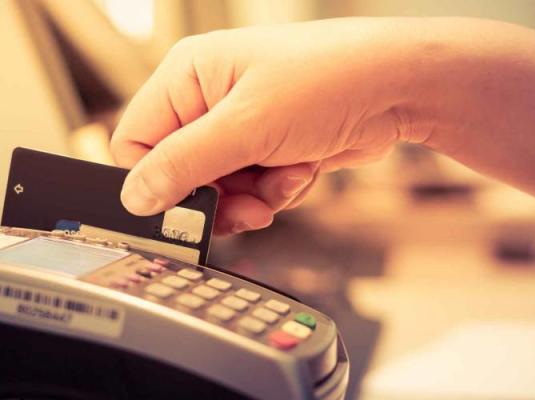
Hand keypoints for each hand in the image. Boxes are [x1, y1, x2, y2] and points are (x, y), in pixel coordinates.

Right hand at [111, 18, 430, 233]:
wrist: (399, 88)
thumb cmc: (327, 80)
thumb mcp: (246, 127)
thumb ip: (184, 164)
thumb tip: (134, 197)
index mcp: (187, 75)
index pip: (137, 141)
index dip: (157, 181)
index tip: (187, 208)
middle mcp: (208, 97)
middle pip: (181, 173)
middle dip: (219, 195)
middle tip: (248, 205)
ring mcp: (242, 123)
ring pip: (220, 189)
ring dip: (254, 196)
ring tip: (287, 176)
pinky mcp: (270, 145)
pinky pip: (252, 189)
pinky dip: (278, 190)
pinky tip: (304, 168)